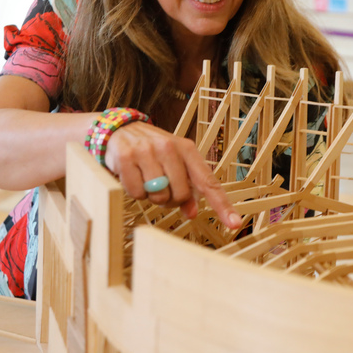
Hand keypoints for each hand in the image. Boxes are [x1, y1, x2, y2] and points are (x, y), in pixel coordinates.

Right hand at [103, 122, 240, 228]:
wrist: (119, 129)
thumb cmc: (152, 151)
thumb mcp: (173, 163)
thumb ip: (186, 187)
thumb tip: (193, 212)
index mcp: (187, 149)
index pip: (208, 181)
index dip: (222, 204)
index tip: (234, 223)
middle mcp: (169, 147)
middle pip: (181, 194)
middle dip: (171, 199)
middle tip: (161, 187)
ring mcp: (147, 151)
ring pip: (158, 195)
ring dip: (151, 195)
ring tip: (145, 179)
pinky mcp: (126, 157)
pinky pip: (136, 192)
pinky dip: (134, 191)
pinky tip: (132, 176)